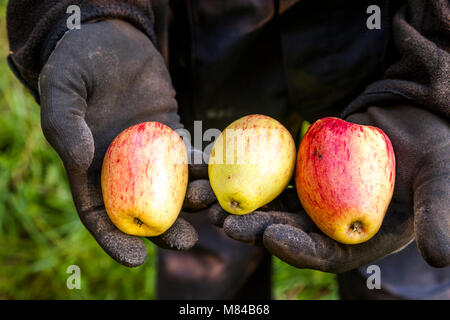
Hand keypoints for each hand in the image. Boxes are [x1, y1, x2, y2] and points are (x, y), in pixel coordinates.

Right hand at [39, 19, 214, 266]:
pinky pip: (191, 154)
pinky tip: (221, 170)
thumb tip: (80, 160)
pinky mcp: (173, 134)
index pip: (98, 215)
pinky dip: (205, 164)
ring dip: (194, 199)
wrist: (109, 37)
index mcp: (89, 169)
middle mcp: (121, 168)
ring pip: (173, 186)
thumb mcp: (61, 89)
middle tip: (188, 240)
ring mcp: (150, 153)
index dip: (114, 239)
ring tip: (213, 202)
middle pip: (144, 209)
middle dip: (166, 229)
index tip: (134, 257)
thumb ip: (64, 123)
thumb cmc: (77, 63)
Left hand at [209, 105, 448, 272]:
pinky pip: (265, 174)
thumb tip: (442, 258)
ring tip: (202, 197)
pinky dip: (238, 171)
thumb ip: (438, 215)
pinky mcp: (297, 174)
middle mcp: (328, 223)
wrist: (412, 115)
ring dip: (233, 202)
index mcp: (358, 238)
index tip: (270, 236)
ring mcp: (310, 198)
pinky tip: (211, 167)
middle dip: (252, 227)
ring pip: (267, 204)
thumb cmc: (434, 149)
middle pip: (286, 231)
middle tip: (223, 220)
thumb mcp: (441, 182)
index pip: (324, 255)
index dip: (297, 249)